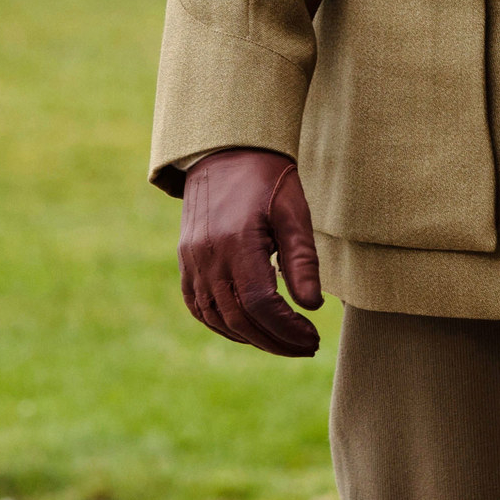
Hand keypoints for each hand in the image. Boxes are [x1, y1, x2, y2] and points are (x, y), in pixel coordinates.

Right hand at [176, 147, 324, 356]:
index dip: (288, 329)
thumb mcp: (293, 213)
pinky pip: (199, 306)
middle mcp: (208, 257)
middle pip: (240, 318)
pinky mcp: (186, 261)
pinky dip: (223, 325)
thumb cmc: (268, 181)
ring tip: (284, 342)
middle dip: (275, 341)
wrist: (227, 152)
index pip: (261, 304)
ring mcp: (192, 261)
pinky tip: (250, 329)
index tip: (313, 338)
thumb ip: (302, 260)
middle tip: (307, 347)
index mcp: (237, 242)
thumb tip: (313, 307)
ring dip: (251, 338)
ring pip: (217, 318)